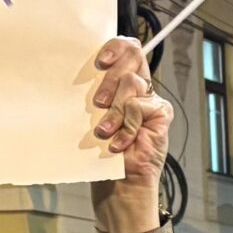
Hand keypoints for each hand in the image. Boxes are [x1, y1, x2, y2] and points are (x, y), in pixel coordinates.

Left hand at [87, 37, 170, 232]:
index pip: (126, 48)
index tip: (97, 62)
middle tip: (97, 102)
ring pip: (132, 84)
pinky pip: (139, 107)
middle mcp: (139, 88)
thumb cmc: (99, 154)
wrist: (118, 186)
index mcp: (122, 83)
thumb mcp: (89, 119)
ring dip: (113, 110)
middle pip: (133, 55)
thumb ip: (92, 96)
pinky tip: (117, 145)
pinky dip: (125, 127)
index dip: (114, 46)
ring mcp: (152, 101)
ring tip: (102, 132)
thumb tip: (71, 72)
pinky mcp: (160, 116)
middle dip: (110, 77)